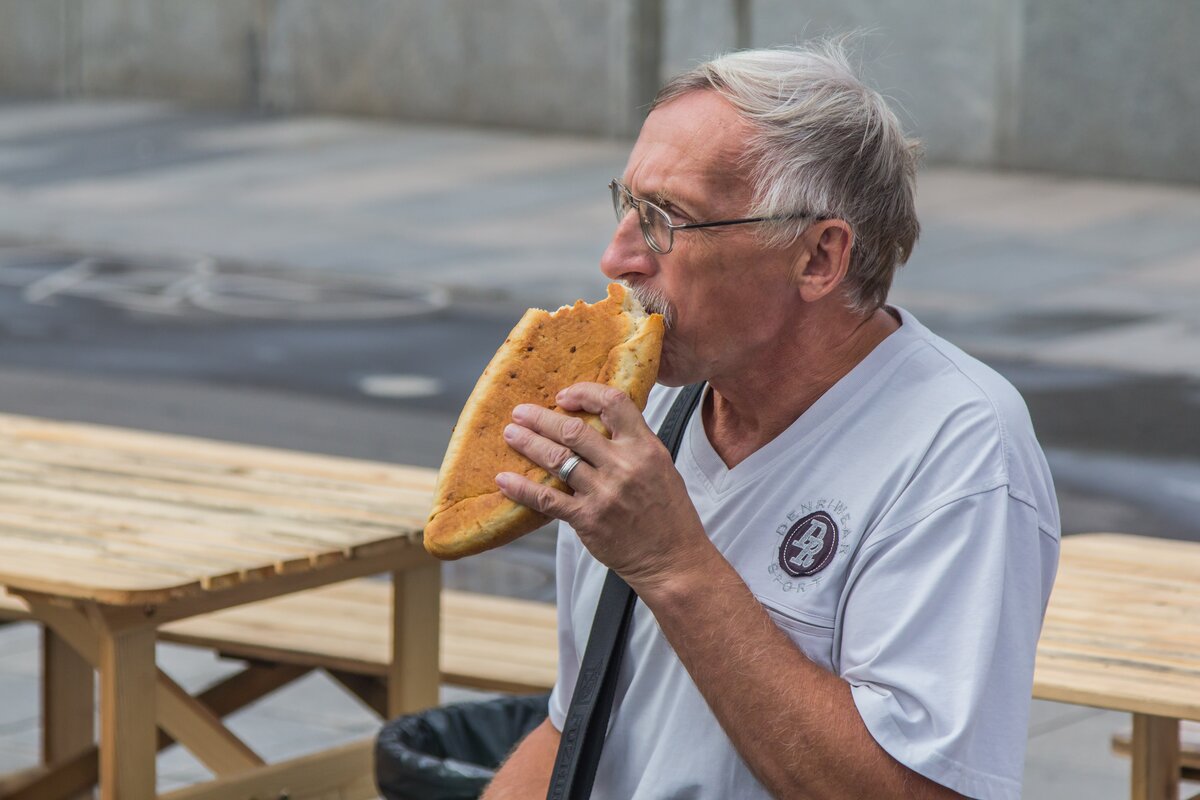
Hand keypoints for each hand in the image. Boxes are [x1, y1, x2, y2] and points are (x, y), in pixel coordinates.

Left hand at [495, 382, 709, 591]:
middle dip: (540, 418)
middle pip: (573, 430)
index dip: (584, 393)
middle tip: (520, 413)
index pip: (613, 403)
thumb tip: (598, 423)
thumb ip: (632, 444)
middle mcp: (624, 466)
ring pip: (556, 459)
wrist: (673, 559)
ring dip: (528, 444)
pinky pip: (547, 500)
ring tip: (511, 435)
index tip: (563, 397)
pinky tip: (505, 480)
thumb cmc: (668, 514)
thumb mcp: (661, 467)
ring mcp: (604, 493)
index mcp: (645, 448)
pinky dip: (522, 488)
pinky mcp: (588, 519)